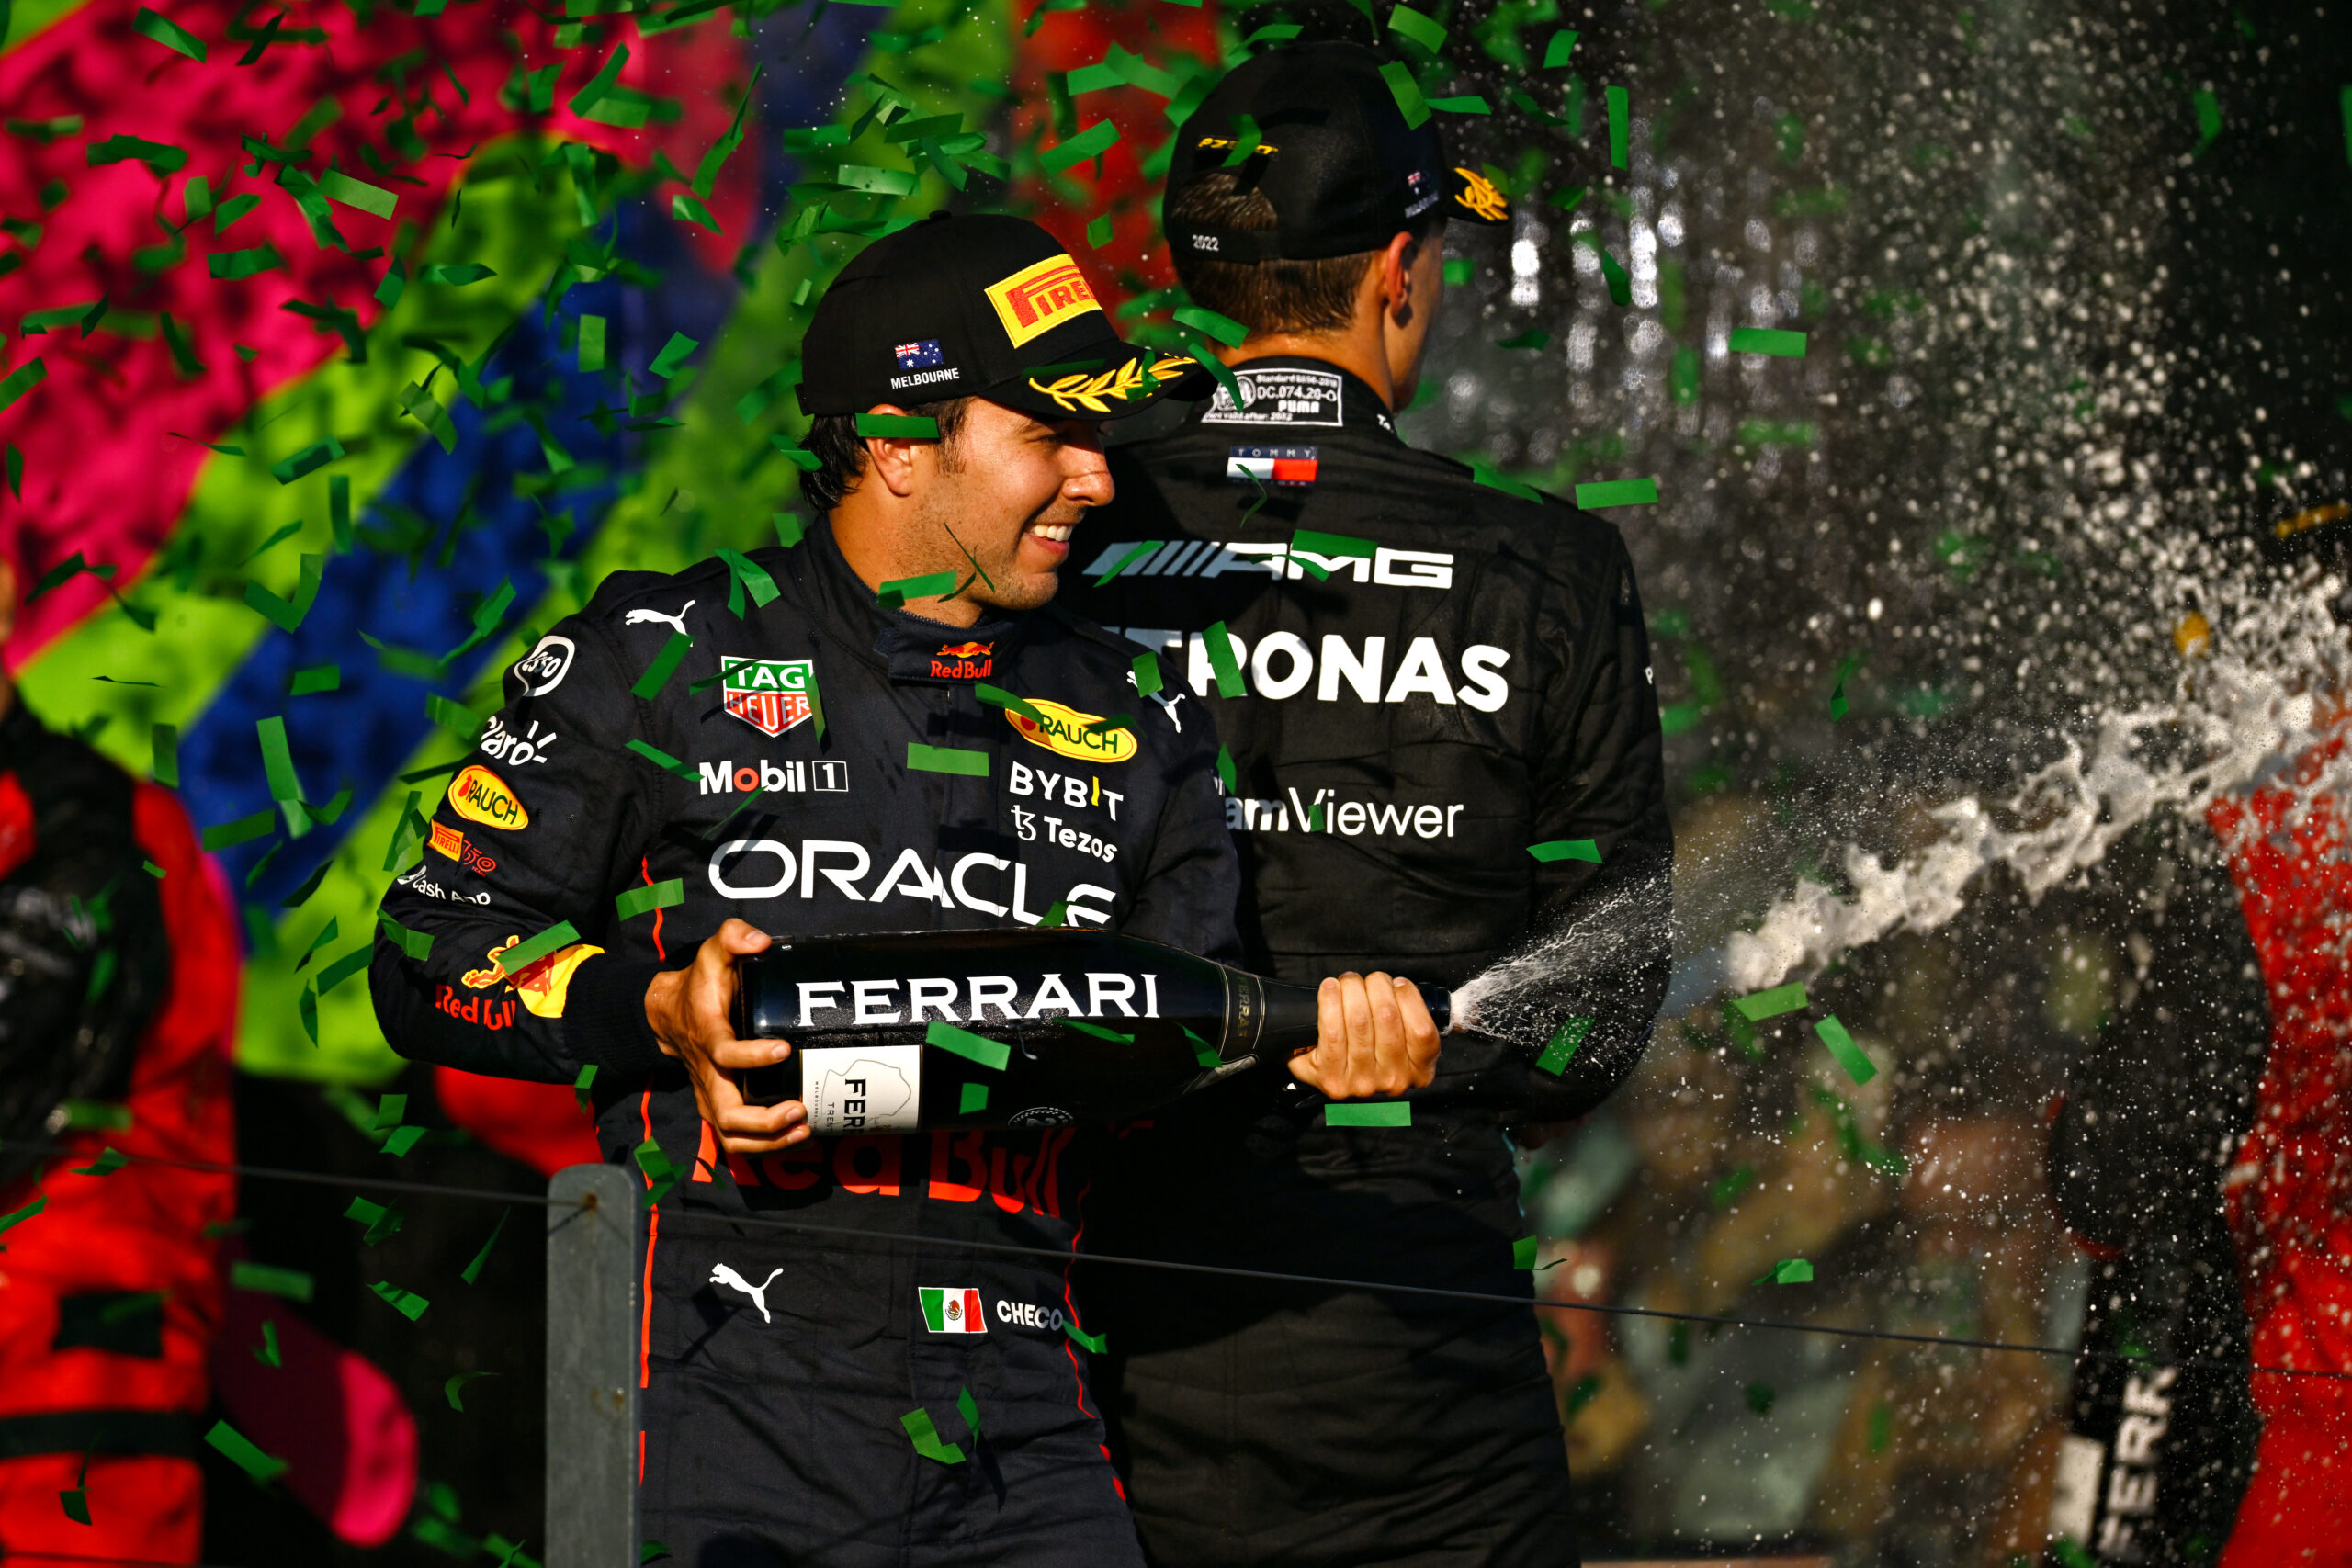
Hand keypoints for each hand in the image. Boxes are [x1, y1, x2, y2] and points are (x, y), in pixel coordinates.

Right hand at [642, 918, 808, 1154]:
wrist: (668, 1013)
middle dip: (764, 1120)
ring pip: (731, 1135)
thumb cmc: (701, 982)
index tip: (784, 1048)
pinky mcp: (720, 1105)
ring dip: (768, 1141)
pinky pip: (738, 1138)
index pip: (724, 1054)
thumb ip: (734, 936)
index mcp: (707, 1034)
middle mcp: (707, 1072)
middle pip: (727, 1113)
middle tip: (800, 1109)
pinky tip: (799, 1137)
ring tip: (804, 1131)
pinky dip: (766, 1145)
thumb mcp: (713, 950)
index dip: (752, 1056)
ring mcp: (712, 1093)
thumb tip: (760, 940)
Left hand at [1289, 972, 1440, 1099]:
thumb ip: (1410, 1015)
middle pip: (1387, 1017)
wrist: (1332, 1076)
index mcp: (1419, 1070)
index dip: (1409, 998)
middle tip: (1370, 980)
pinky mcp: (1332, 1077)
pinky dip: (1330, 1001)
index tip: (1397, 984)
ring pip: (1359, 1020)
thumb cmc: (1371, 1049)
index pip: (1422, 1031)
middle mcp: (1393, 1078)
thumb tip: (1400, 985)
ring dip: (1352, 989)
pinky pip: (1332, 1031)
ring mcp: (1362, 1080)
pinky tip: (1330, 989)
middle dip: (1377, 984)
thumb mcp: (1404, 1040)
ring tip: (1349, 982)